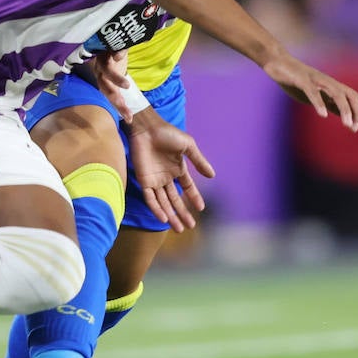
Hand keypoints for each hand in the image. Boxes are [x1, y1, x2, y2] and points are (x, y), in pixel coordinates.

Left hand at [91, 50, 132, 119]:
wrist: (109, 37)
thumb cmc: (113, 59)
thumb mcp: (116, 75)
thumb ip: (120, 89)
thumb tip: (129, 115)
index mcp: (103, 78)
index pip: (110, 95)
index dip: (119, 107)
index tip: (129, 118)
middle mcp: (100, 70)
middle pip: (105, 85)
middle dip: (113, 97)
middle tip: (123, 105)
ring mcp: (103, 56)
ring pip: (106, 69)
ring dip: (115, 78)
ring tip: (127, 86)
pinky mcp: (108, 44)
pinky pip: (112, 48)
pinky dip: (116, 52)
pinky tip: (119, 56)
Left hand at [126, 110, 214, 232]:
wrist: (147, 128)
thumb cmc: (167, 133)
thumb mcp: (188, 146)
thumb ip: (199, 161)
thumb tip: (213, 176)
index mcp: (178, 169)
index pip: (188, 187)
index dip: (194, 198)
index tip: (201, 208)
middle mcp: (166, 177)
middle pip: (175, 200)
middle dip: (183, 213)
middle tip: (190, 227)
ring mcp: (155, 180)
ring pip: (164, 203)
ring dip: (171, 216)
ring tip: (179, 228)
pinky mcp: (144, 181)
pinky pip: (150, 199)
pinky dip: (157, 209)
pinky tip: (164, 218)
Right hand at [261, 51, 357, 130]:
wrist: (278, 62)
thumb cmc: (296, 81)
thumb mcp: (317, 96)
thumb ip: (331, 104)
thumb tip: (346, 116)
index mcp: (333, 86)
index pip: (356, 97)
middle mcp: (329, 82)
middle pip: (350, 95)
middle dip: (357, 111)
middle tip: (356, 128)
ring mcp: (316, 81)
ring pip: (336, 94)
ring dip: (344, 110)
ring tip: (348, 125)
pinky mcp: (302, 80)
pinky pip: (313, 92)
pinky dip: (319, 103)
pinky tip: (323, 115)